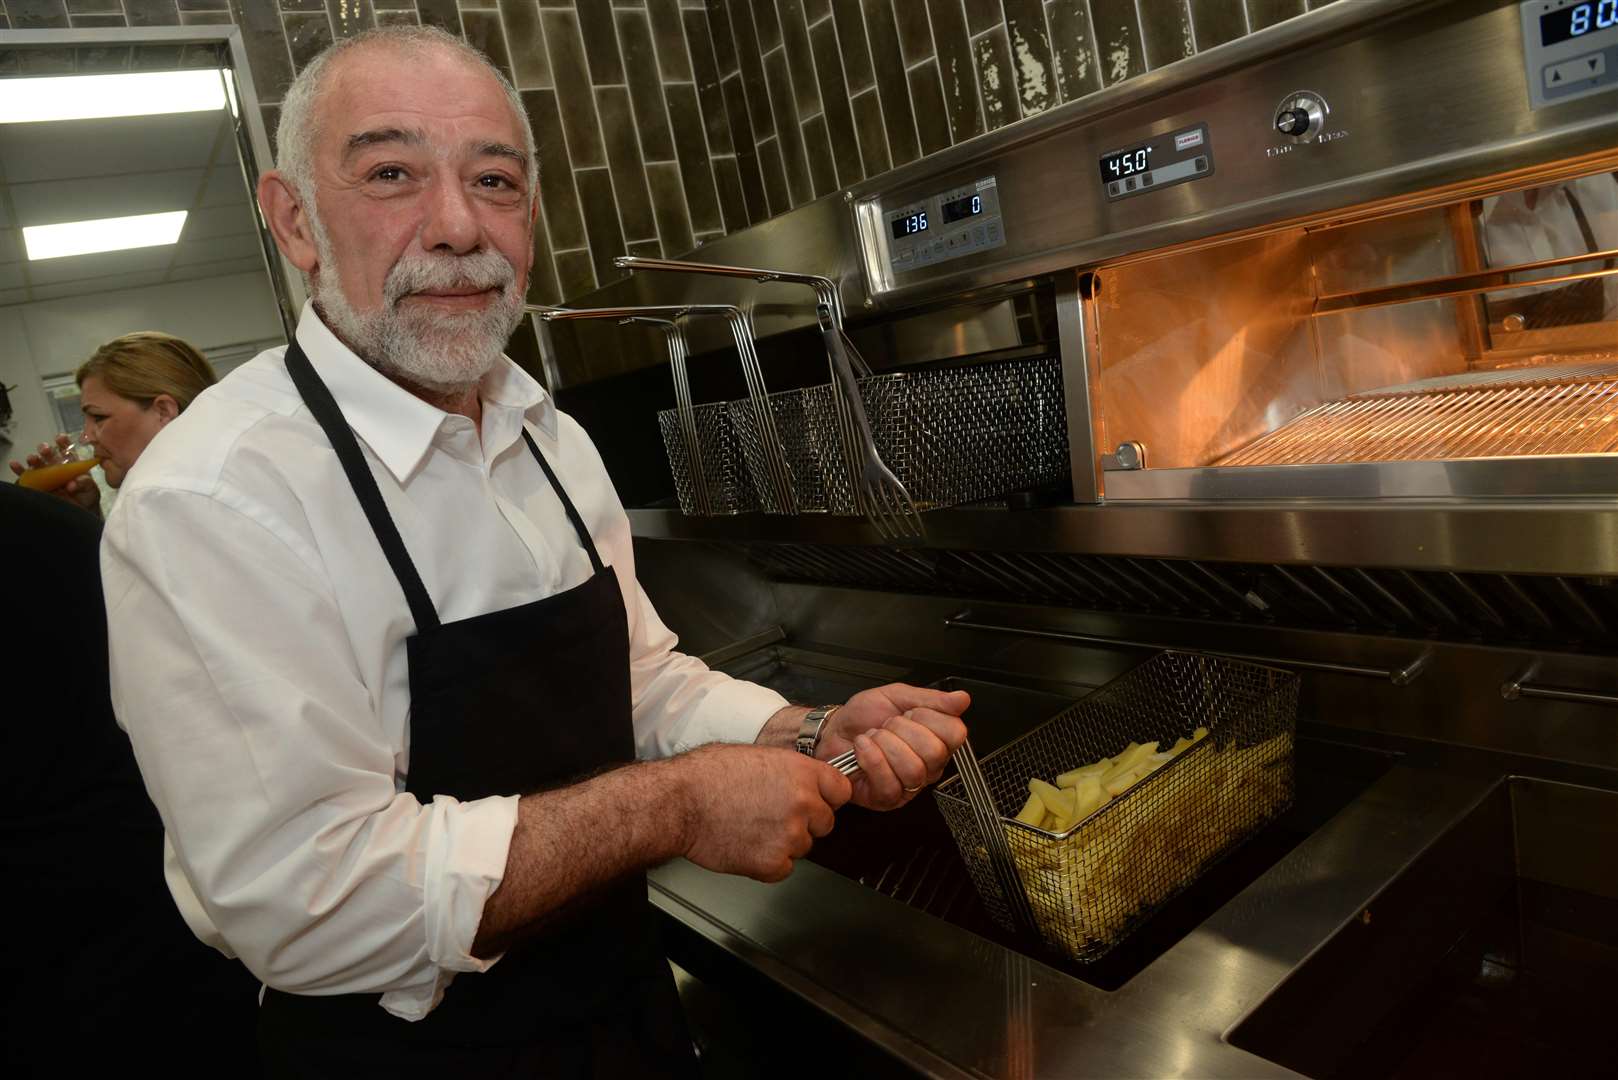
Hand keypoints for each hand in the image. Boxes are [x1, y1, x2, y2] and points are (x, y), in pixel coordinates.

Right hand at [9, 434, 100, 513]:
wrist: (80, 511)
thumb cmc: (87, 496)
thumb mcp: (91, 489)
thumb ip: (85, 483)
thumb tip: (74, 483)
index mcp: (72, 464)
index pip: (67, 449)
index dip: (63, 442)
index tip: (60, 438)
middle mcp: (57, 466)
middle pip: (49, 454)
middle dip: (46, 450)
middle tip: (46, 450)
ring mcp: (45, 475)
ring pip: (37, 463)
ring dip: (34, 459)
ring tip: (33, 459)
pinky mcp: (37, 485)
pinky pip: (26, 477)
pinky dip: (20, 470)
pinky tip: (15, 465)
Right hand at [677, 744, 851, 882]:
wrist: (679, 802)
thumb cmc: (707, 775)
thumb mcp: (759, 756)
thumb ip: (790, 772)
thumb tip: (804, 782)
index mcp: (802, 772)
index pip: (841, 791)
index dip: (826, 797)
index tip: (816, 800)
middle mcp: (803, 803)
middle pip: (825, 822)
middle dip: (805, 822)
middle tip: (772, 816)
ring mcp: (790, 835)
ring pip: (803, 847)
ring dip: (784, 843)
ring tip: (751, 828)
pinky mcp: (773, 863)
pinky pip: (783, 868)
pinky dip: (767, 863)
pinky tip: (746, 845)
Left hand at [820, 685, 969, 810]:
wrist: (832, 731)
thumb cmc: (862, 716)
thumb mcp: (897, 696)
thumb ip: (931, 698)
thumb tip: (961, 699)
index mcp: (936, 739)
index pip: (956, 733)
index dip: (929, 718)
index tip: (909, 712)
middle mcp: (928, 766)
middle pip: (934, 752)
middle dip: (902, 730)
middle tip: (887, 726)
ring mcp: (909, 785)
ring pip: (913, 769)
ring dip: (884, 745)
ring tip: (874, 739)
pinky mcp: (888, 799)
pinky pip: (889, 782)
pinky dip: (870, 758)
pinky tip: (863, 749)